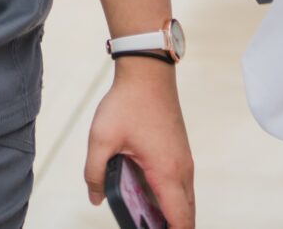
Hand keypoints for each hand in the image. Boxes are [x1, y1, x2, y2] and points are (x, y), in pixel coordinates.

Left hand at [85, 57, 193, 227]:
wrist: (148, 70)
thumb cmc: (126, 103)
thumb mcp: (101, 139)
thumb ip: (95, 173)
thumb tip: (96, 198)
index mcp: (166, 172)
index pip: (180, 219)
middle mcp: (182, 168)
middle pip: (187, 214)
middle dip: (174, 228)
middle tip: (150, 228)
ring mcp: (184, 159)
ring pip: (187, 199)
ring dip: (174, 215)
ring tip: (151, 224)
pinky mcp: (180, 150)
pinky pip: (183, 185)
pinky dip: (174, 200)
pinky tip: (152, 201)